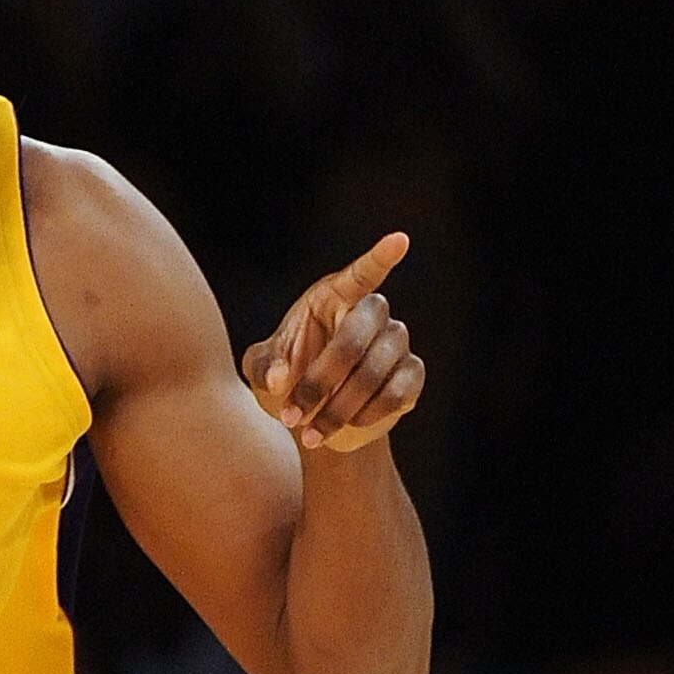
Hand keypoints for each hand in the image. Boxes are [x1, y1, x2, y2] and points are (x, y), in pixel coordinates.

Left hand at [243, 233, 424, 454]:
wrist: (314, 420)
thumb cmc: (285, 382)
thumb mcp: (262, 372)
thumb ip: (263, 367)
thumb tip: (279, 378)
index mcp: (334, 298)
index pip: (361, 274)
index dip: (379, 258)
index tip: (400, 241)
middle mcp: (371, 313)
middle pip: (358, 333)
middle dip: (323, 378)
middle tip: (292, 414)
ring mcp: (395, 342)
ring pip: (376, 369)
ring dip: (339, 407)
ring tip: (311, 432)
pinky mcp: (411, 374)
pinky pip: (398, 392)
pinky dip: (368, 414)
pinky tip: (349, 425)